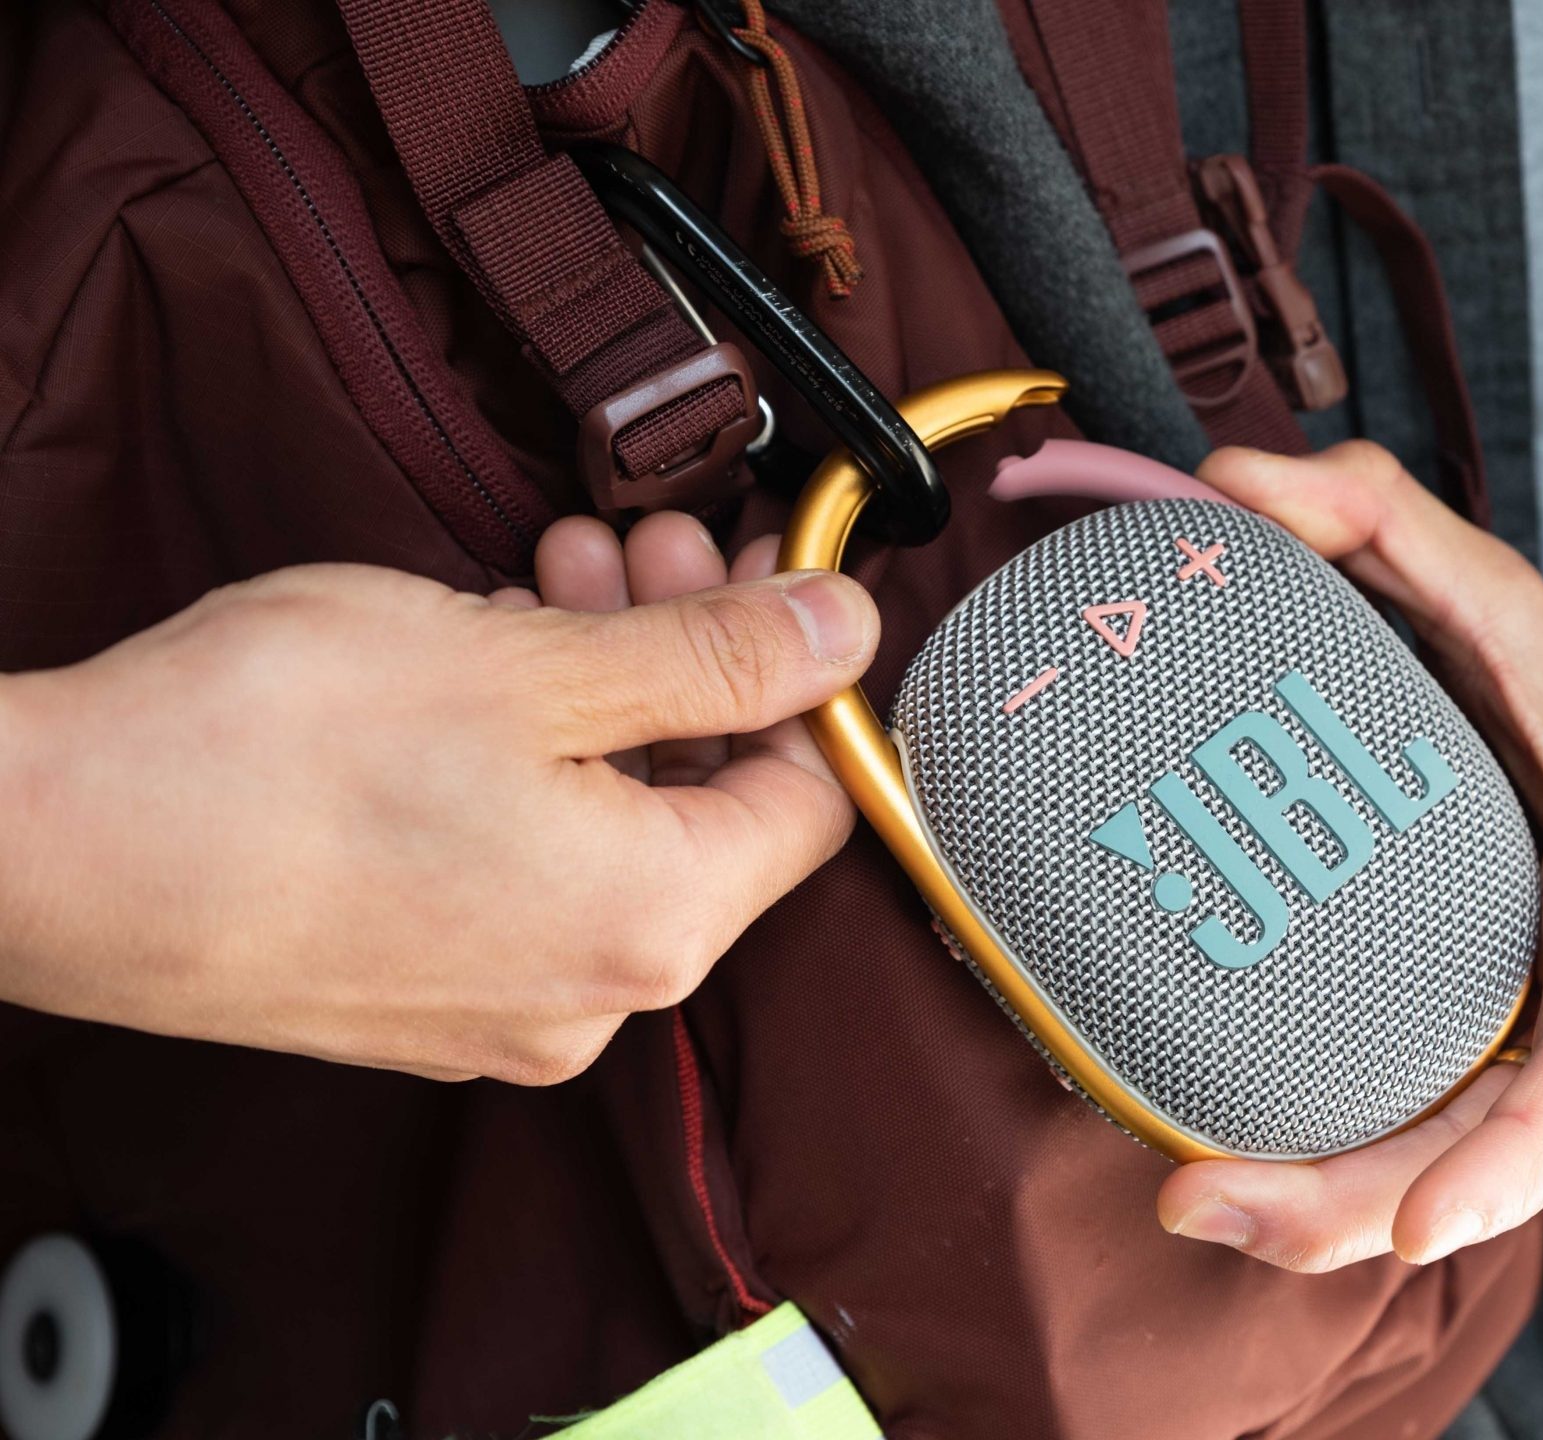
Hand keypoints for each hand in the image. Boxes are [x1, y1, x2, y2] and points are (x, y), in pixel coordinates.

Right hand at [0, 514, 869, 1082]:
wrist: (41, 849)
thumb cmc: (265, 753)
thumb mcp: (532, 663)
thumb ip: (714, 654)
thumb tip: (845, 631)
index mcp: (656, 924)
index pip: (813, 802)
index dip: (799, 672)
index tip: (761, 573)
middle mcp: (595, 998)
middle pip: (707, 808)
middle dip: (687, 655)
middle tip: (641, 543)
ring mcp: (497, 1012)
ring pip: (607, 827)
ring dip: (600, 691)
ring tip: (545, 579)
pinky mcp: (411, 996)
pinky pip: (520, 870)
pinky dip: (525, 764)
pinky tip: (475, 668)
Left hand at [1159, 442, 1542, 1271]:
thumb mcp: (1497, 586)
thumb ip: (1377, 514)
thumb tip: (1231, 485)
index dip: (1516, 1152)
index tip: (1416, 1225)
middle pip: (1513, 1149)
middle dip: (1367, 1207)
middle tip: (1204, 1206)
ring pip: (1477, 1171)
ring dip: (1343, 1216)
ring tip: (1200, 1208)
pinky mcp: (1537, 1072)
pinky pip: (1460, 1147)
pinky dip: (1361, 1184)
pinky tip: (1251, 1189)